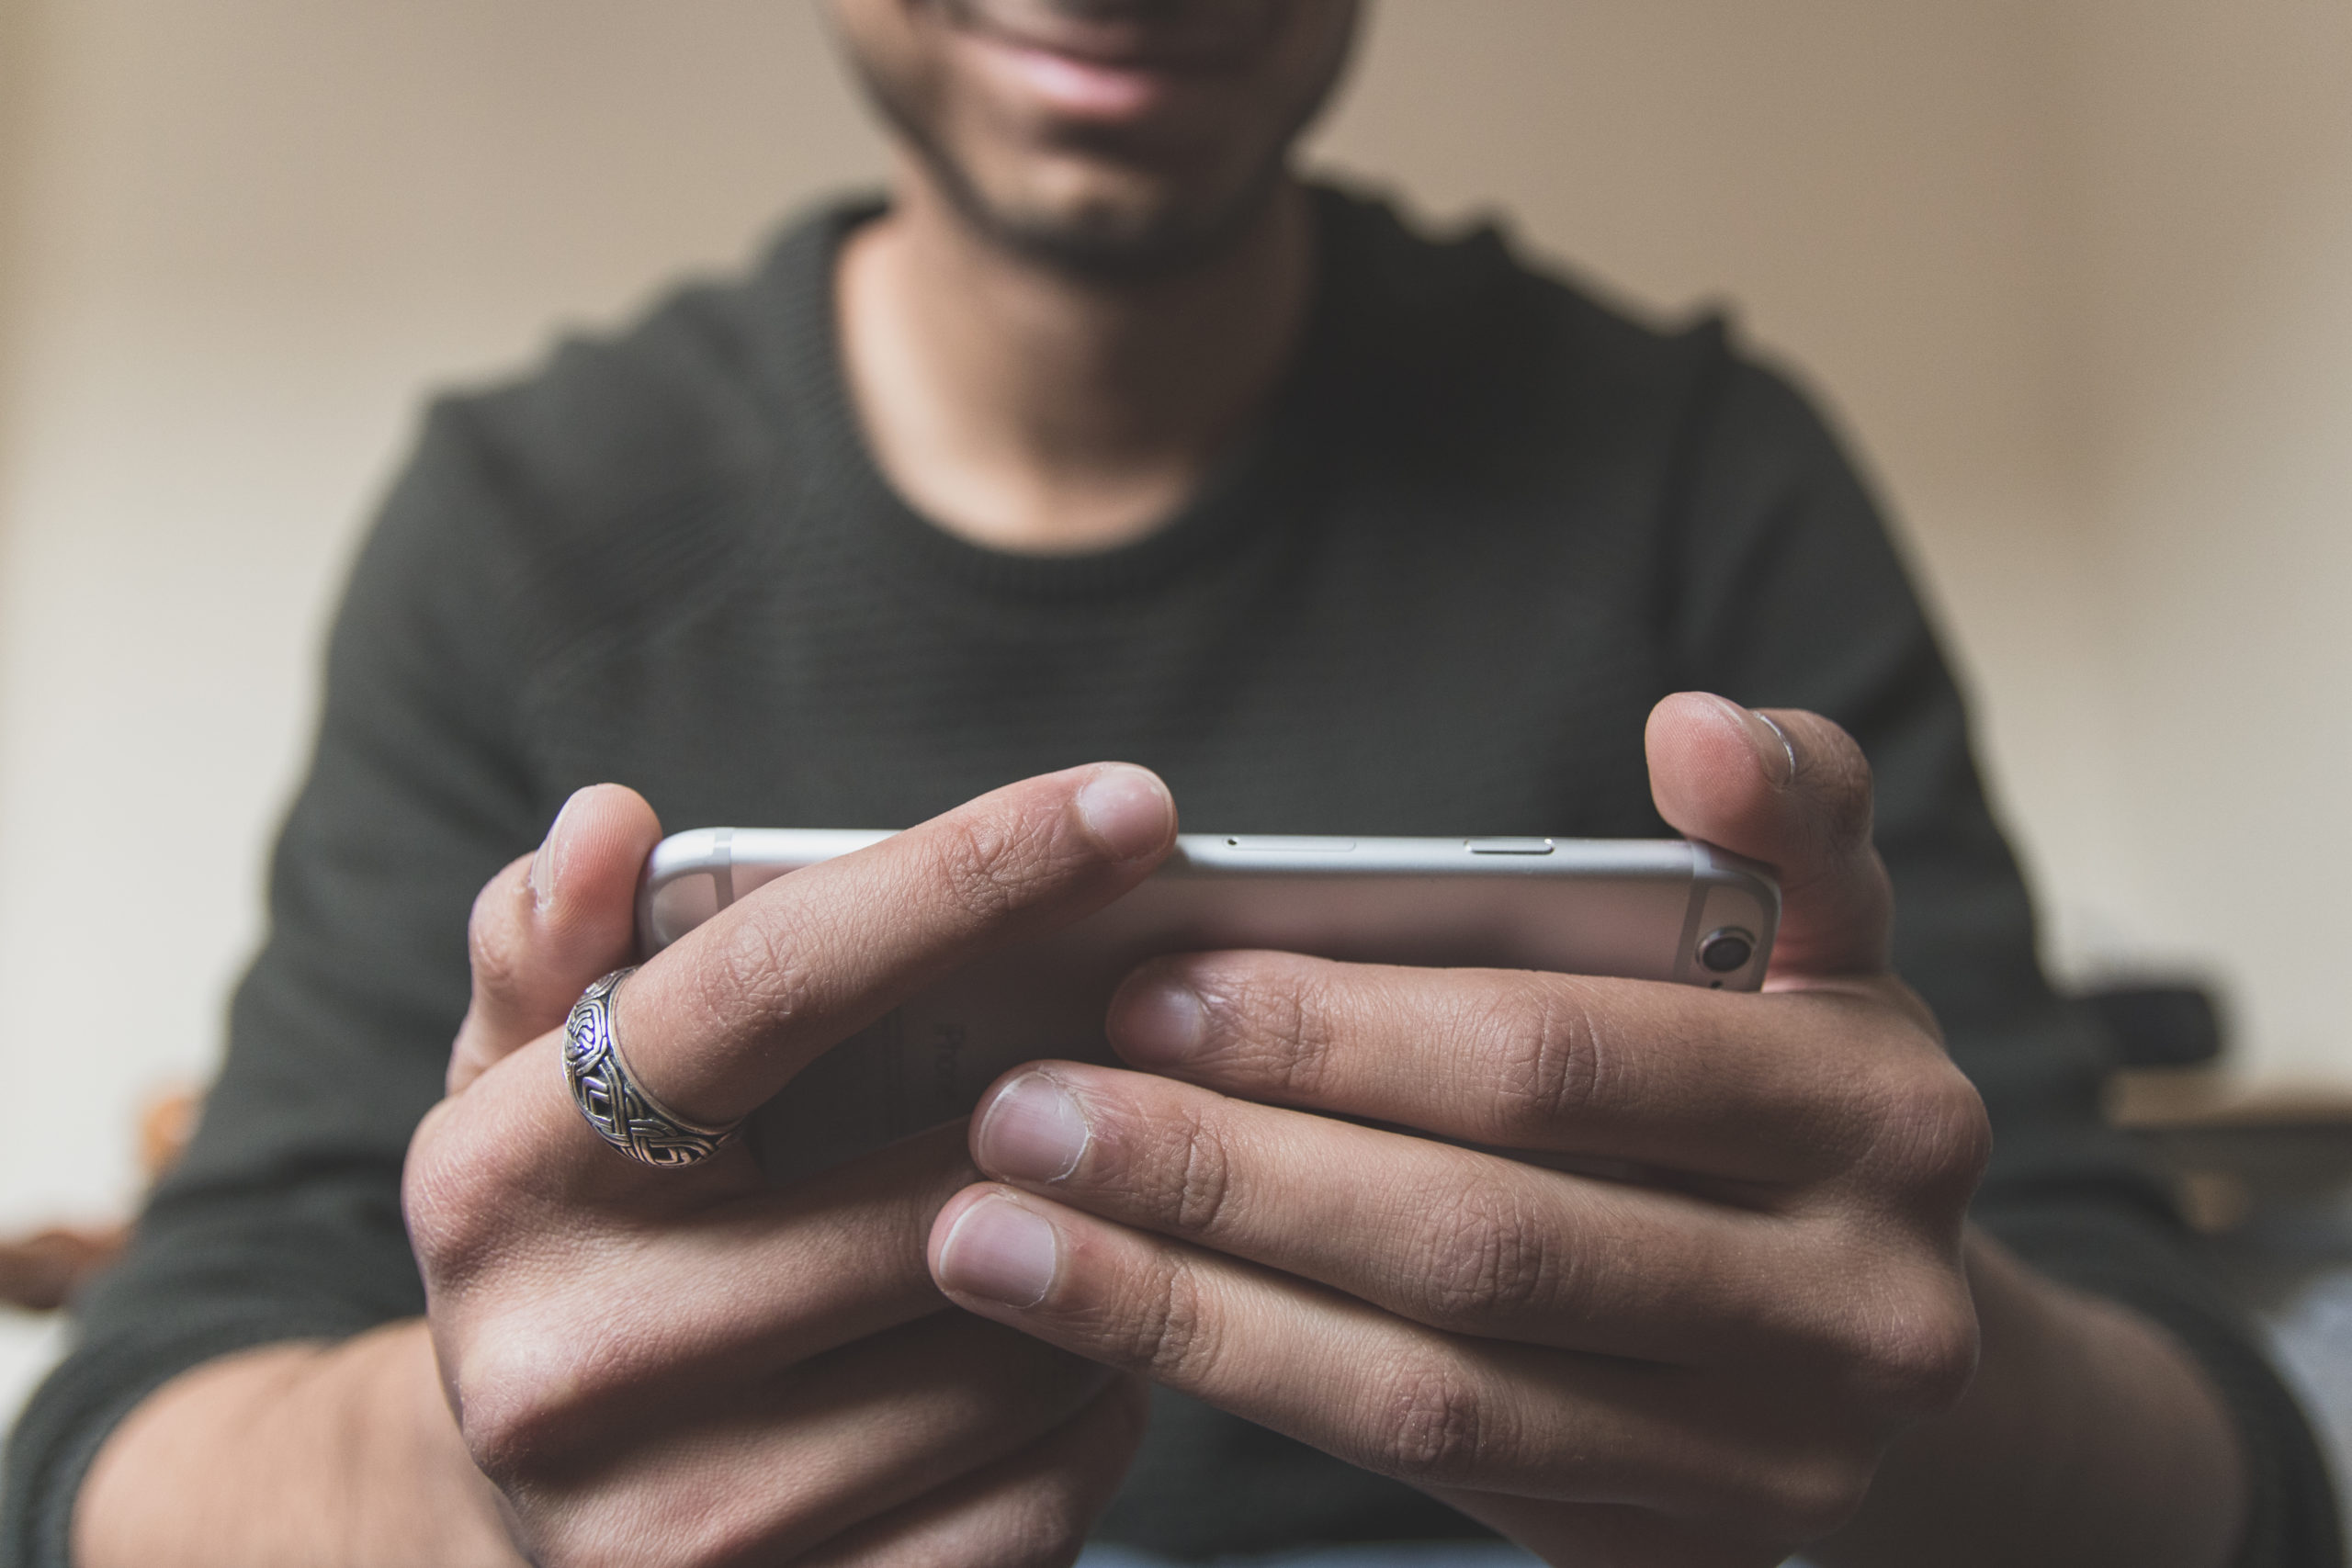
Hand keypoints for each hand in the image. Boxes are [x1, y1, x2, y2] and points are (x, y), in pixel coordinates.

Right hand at [405, 765, 1178, 1565]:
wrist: (513, 1526)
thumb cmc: (573, 1246)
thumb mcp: (518, 1087)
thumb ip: (552, 946)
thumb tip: (606, 821)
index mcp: (506, 1176)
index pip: (770, 988)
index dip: (964, 878)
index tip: (1133, 805)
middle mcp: (567, 1360)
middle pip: (937, 1190)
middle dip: (1080, 1121)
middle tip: (1153, 1071)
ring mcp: (671, 1526)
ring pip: (1019, 1357)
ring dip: (1100, 1270)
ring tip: (1084, 1220)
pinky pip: (1037, 1502)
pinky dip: (1090, 1416)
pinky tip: (1063, 1357)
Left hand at [926, 695, 1989, 1566]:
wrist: (1880, 1335)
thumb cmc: (1791, 1087)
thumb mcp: (1826, 937)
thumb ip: (1783, 813)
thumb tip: (1692, 727)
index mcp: (1879, 1112)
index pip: (1556, 1064)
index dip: (1338, 1034)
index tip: (1147, 989)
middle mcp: (1861, 1310)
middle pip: (1478, 1238)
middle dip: (1228, 1171)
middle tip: (1027, 1110)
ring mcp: (1778, 1471)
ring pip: (1429, 1388)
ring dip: (1186, 1306)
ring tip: (997, 1231)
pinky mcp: (1676, 1565)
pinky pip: (1425, 1473)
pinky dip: (1252, 1386)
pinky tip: (1103, 1318)